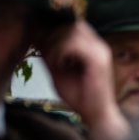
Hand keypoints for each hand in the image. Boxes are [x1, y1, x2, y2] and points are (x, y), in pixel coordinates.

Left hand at [40, 21, 128, 139]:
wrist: (97, 115)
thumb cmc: (81, 97)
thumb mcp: (59, 71)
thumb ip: (51, 55)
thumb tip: (37, 39)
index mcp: (93, 47)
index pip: (73, 25)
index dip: (55, 31)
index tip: (41, 46)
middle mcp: (100, 45)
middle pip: (72, 24)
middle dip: (53, 35)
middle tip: (44, 53)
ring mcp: (101, 51)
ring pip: (72, 30)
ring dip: (56, 43)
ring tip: (52, 61)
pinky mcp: (98, 60)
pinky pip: (73, 43)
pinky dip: (60, 51)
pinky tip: (58, 65)